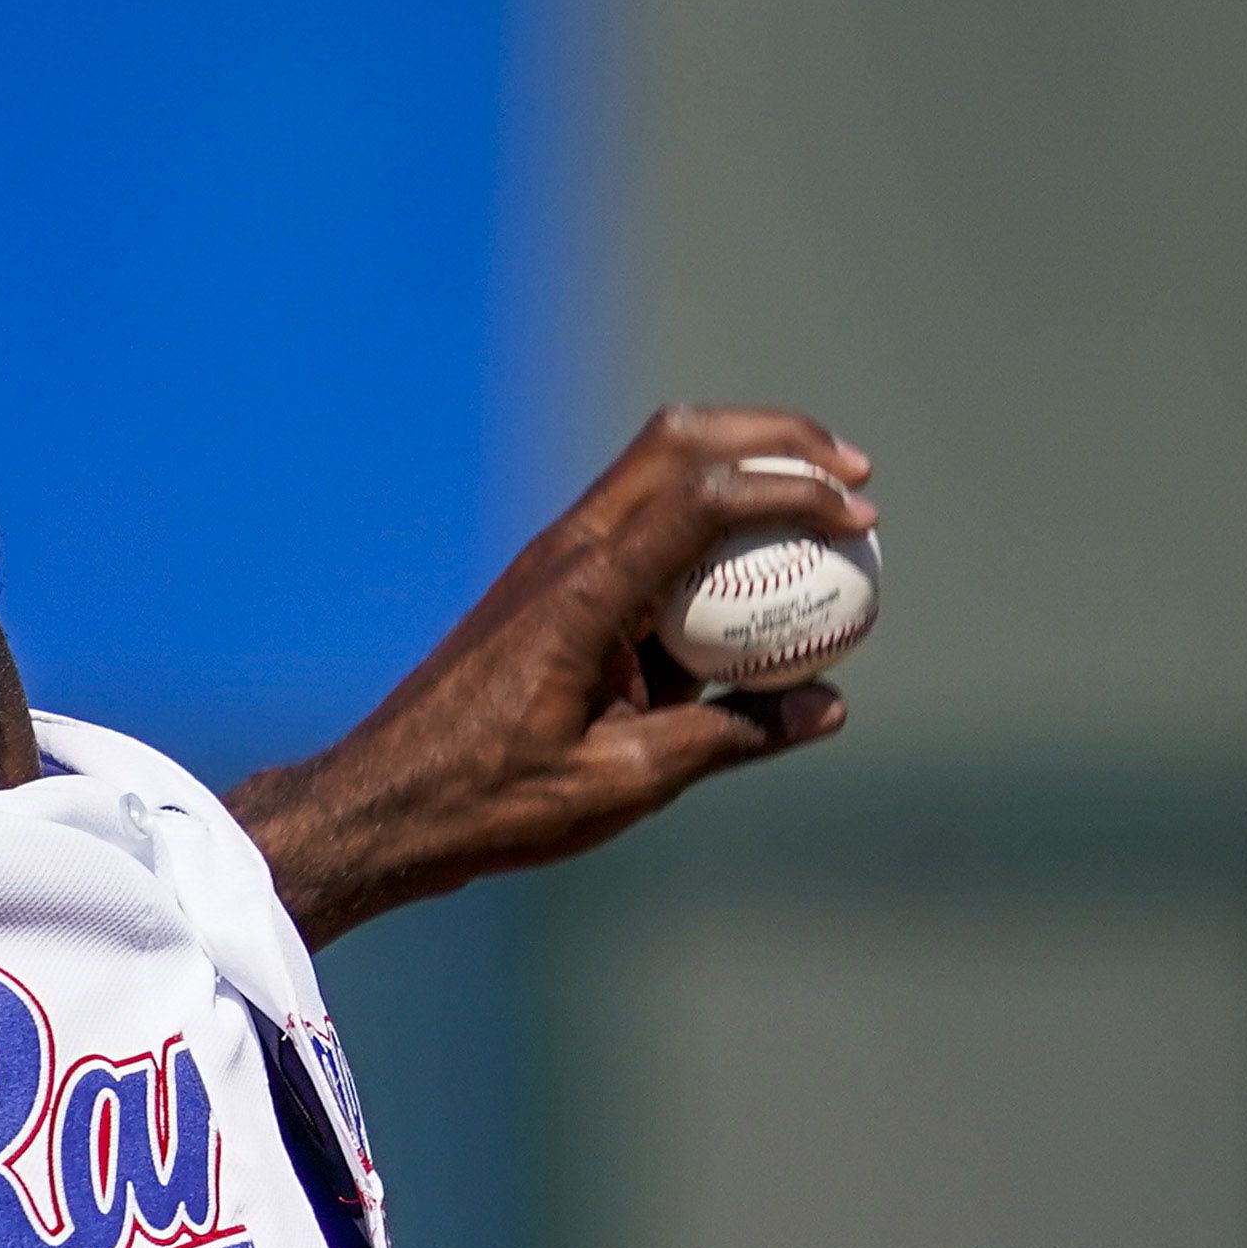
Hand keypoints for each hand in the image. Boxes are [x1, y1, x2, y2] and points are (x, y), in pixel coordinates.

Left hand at [226, 404, 872, 947]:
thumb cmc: (490, 803)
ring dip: (740, 473)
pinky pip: (637, 532)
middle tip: (856, 478)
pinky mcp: (546, 590)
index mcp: (582, 593)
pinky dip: (702, 532)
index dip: (793, 491)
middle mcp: (563, 555)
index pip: (702, 497)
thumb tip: (829, 705)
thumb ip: (730, 736)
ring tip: (821, 513)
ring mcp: (549, 564)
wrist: (383, 806)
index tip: (863, 520)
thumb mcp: (625, 782)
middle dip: (777, 441)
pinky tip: (750, 587)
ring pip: (656, 474)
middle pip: (680, 442)